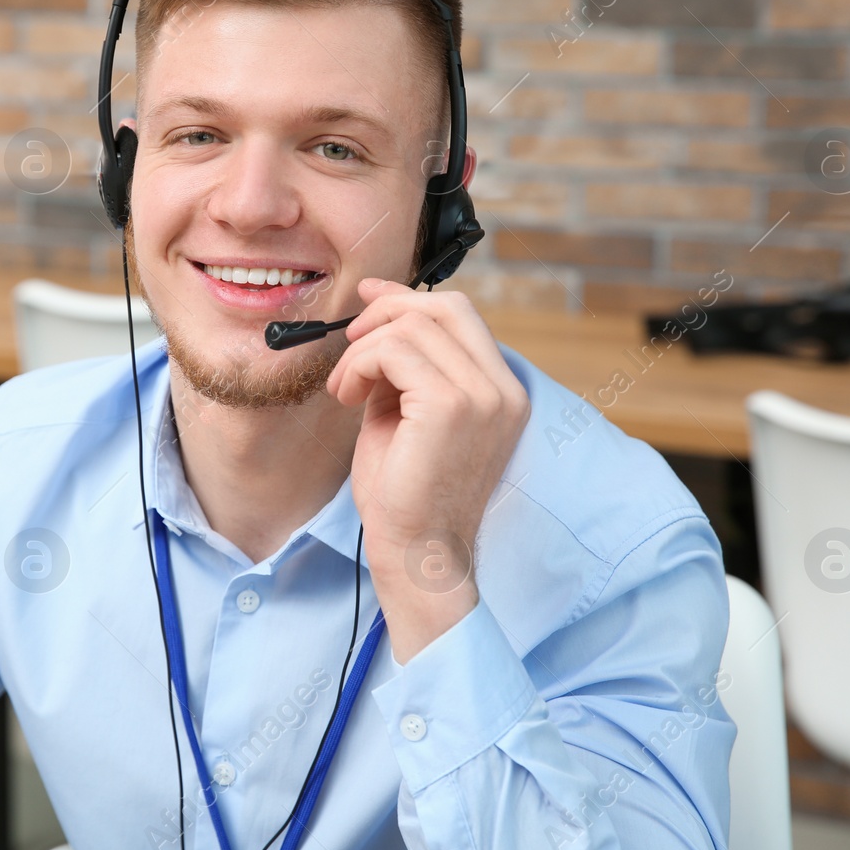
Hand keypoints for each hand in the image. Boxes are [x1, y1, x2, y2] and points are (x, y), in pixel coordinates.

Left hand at [324, 278, 530, 660]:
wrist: (415, 553)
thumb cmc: (405, 495)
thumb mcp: (405, 414)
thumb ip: (403, 368)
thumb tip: (378, 319)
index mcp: (501, 393)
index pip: (462, 318)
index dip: (410, 298)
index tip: (370, 296)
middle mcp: (503, 390)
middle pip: (446, 307)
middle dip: (388, 311)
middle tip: (352, 341)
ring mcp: (483, 397)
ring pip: (411, 328)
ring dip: (363, 351)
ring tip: (345, 389)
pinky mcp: (450, 406)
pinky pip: (393, 352)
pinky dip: (359, 365)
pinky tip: (348, 397)